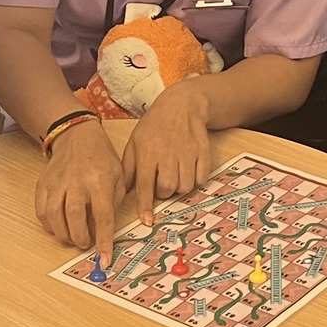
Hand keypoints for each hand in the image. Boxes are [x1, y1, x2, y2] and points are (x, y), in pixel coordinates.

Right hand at [36, 118, 126, 260]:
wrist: (77, 136)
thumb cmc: (101, 158)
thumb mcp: (119, 176)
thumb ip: (115, 202)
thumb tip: (107, 230)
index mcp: (100, 181)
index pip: (103, 216)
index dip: (104, 241)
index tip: (104, 259)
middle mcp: (76, 182)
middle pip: (74, 218)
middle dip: (80, 238)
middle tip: (85, 244)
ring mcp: (57, 183)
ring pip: (54, 216)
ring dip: (63, 234)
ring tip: (72, 238)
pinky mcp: (43, 184)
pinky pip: (41, 210)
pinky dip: (48, 224)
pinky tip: (58, 227)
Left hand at [120, 80, 211, 222]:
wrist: (181, 105)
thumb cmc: (154, 126)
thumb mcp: (135, 142)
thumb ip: (129, 168)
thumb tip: (123, 193)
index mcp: (148, 152)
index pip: (145, 185)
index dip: (145, 205)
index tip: (147, 221)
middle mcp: (168, 153)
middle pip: (168, 188)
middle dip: (164, 192)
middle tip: (162, 182)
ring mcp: (188, 152)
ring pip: (185, 186)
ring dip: (179, 187)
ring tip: (175, 175)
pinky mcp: (203, 152)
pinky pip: (201, 178)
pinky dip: (195, 180)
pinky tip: (189, 170)